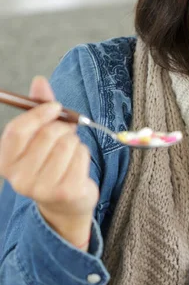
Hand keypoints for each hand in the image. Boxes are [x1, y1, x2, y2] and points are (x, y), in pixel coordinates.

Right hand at [0, 76, 98, 245]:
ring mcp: (42, 188)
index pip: (17, 131)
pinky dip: (84, 153)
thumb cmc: (51, 163)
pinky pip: (81, 156)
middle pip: (47, 135)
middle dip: (63, 128)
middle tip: (67, 133)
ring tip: (70, 151)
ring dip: (74, 141)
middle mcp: (19, 179)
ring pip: (67, 144)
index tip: (55, 107)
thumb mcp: (41, 137)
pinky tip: (78, 163)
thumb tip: (39, 81)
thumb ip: (39, 109)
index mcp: (5, 163)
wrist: (66, 204)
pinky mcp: (66, 192)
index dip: (38, 114)